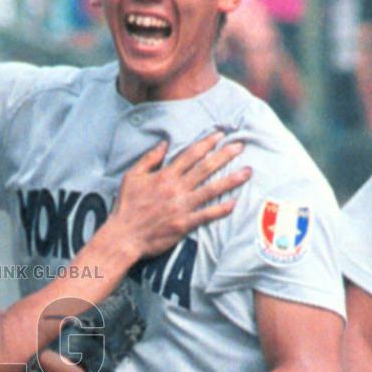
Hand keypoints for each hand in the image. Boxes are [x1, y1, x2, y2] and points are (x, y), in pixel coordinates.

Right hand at [110, 132, 249, 258]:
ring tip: (248, 171)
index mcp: (164, 176)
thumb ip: (149, 159)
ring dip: (231, 179)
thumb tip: (164, 143)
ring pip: (211, 189)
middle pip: (205, 168)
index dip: (207, 143)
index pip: (190, 155)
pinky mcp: (184, 224)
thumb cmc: (125, 206)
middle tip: (240, 146)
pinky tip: (235, 203)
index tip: (220, 135)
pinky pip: (207, 215)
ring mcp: (181, 207)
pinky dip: (221, 209)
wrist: (124, 236)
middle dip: (224, 155)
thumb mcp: (131, 176)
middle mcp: (176, 189)